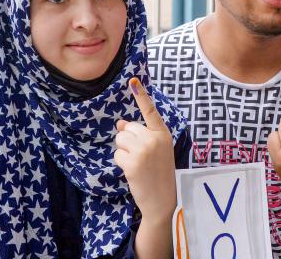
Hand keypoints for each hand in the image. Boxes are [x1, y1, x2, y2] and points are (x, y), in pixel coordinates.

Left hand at [115, 78, 176, 221]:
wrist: (163, 199)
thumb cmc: (159, 173)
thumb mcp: (155, 150)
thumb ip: (140, 135)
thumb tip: (120, 123)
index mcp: (163, 134)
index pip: (150, 111)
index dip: (141, 95)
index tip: (132, 81)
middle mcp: (154, 139)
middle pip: (128, 128)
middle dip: (128, 141)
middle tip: (141, 157)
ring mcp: (144, 150)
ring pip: (120, 139)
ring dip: (123, 152)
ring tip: (137, 164)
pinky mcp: (133, 162)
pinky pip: (117, 154)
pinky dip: (121, 163)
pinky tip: (133, 172)